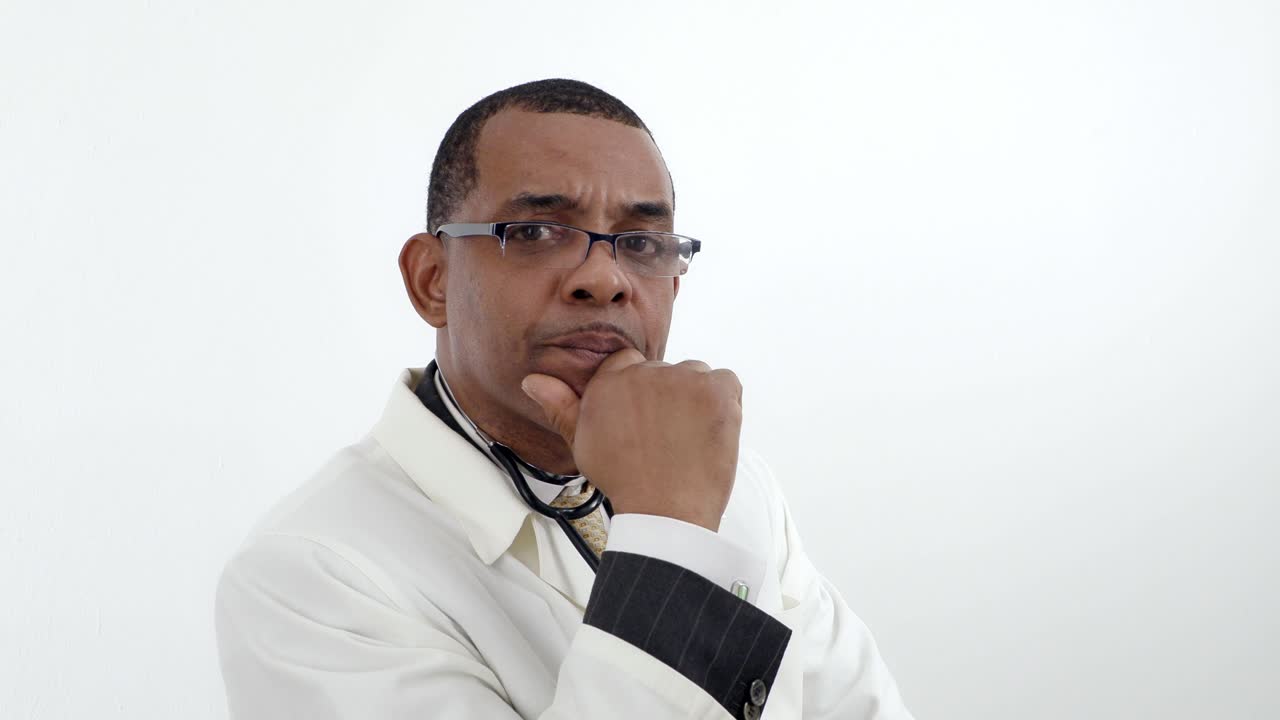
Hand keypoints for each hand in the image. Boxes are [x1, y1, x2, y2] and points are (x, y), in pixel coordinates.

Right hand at [521, 350, 741, 531]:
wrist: (665, 513)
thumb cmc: (625, 482)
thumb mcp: (583, 444)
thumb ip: (561, 406)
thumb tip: (534, 381)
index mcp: (609, 381)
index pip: (628, 364)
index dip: (640, 395)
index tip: (645, 422)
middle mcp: (644, 373)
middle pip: (664, 372)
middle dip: (669, 399)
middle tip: (666, 440)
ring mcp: (683, 379)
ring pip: (695, 376)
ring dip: (696, 400)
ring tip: (687, 440)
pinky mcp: (716, 390)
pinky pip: (727, 383)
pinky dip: (725, 404)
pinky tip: (709, 433)